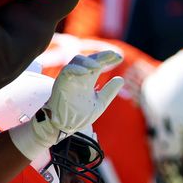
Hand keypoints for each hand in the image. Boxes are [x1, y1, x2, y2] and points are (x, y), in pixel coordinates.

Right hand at [9, 51, 124, 159]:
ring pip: (77, 60)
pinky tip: (86, 72)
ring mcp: (70, 79)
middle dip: (102, 55)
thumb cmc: (80, 116)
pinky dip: (76, 69)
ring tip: (98, 66)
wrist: (65, 127)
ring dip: (88, 61)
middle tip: (114, 55)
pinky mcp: (61, 83)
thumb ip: (109, 92)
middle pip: (90, 58)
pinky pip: (67, 70)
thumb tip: (121, 79)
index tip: (120, 58)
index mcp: (88, 80)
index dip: (108, 58)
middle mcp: (79, 77)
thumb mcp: (100, 103)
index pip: (98, 64)